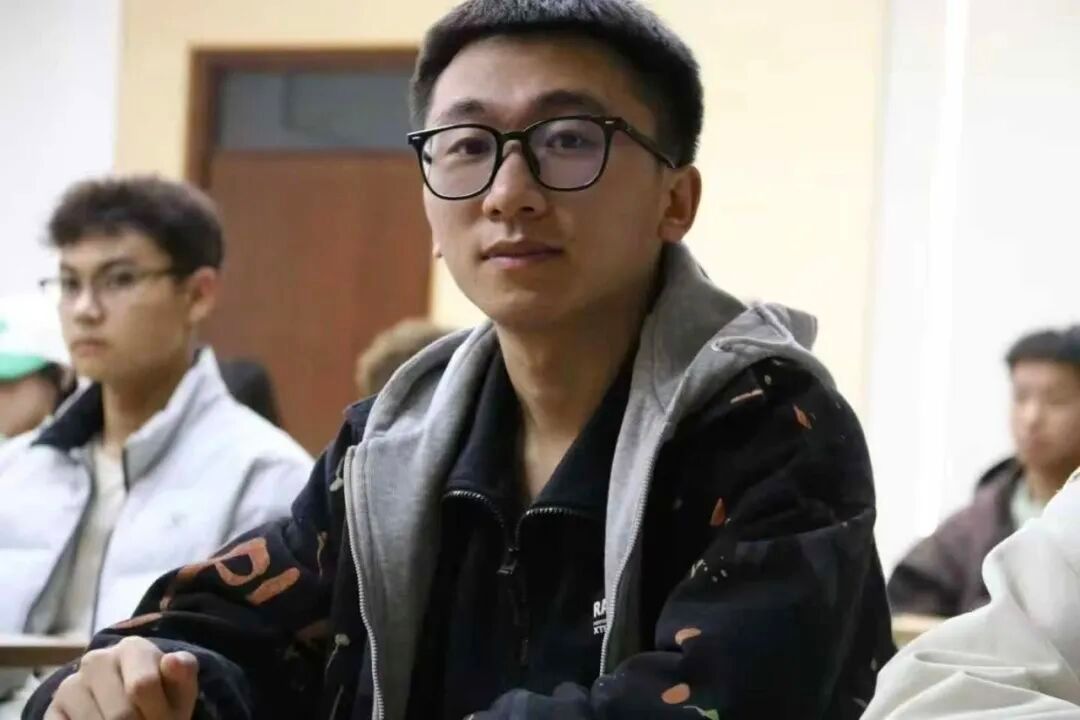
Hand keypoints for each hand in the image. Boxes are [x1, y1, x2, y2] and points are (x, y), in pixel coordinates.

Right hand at [44, 636, 198, 718]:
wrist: (132, 707)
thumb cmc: (161, 696)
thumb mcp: (179, 688)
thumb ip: (183, 674)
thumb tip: (172, 661)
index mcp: (132, 648)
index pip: (143, 685)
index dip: (159, 714)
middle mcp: (97, 660)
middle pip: (120, 713)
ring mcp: (71, 685)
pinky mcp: (52, 711)